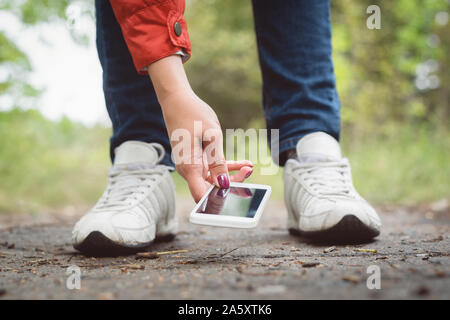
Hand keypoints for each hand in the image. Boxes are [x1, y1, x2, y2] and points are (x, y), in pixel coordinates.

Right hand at [148, 56, 252, 201]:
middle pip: (210, 189)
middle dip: (231, 185)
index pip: (201, 196)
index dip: (217, 202)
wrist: (178, 100)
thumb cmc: (192, 114)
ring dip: (232, 175)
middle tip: (248, 172)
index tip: (235, 198)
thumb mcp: (212, 135)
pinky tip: (244, 163)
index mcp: (189, 167)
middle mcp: (189, 169)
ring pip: (214, 179)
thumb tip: (224, 184)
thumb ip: (219, 161)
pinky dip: (228, 166)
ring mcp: (192, 165)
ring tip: (249, 167)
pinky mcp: (197, 159)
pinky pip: (214, 168)